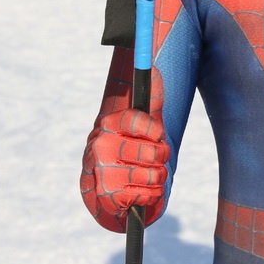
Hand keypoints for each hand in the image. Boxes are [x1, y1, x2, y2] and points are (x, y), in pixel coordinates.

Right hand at [81, 91, 170, 231]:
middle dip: (162, 154)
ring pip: (151, 174)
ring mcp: (102, 171)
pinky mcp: (107, 196)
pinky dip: (152, 193)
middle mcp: (101, 145)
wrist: (108, 176)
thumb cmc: (132, 139)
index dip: (154, 129)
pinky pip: (145, 195)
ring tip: (154, 172)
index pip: (137, 119)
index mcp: (110, 121)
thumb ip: (150, 94)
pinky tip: (145, 187)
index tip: (158, 133)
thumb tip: (152, 67)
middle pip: (150, 151)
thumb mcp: (143, 114)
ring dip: (159, 175)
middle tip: (159, 155)